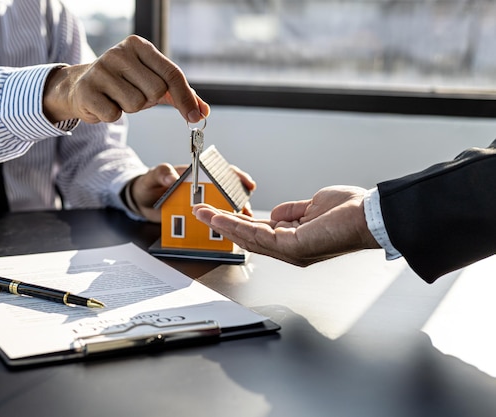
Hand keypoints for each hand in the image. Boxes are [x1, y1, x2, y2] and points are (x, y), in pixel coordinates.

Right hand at [43, 35, 208, 123]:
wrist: (80, 86)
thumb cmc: (124, 84)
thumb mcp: (152, 83)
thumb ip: (179, 95)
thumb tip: (202, 111)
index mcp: (139, 46)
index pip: (171, 74)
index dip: (185, 98)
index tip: (194, 116)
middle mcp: (119, 53)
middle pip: (155, 91)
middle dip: (148, 100)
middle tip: (134, 94)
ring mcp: (101, 70)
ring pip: (136, 105)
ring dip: (130, 108)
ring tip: (117, 98)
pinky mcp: (87, 90)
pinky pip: (115, 115)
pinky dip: (113, 115)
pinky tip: (104, 103)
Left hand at [132, 163, 256, 222]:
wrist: (141, 202)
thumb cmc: (149, 184)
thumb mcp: (153, 177)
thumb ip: (162, 174)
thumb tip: (172, 177)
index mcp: (196, 174)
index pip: (221, 171)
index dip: (236, 176)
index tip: (246, 183)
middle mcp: (203, 188)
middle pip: (228, 191)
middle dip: (241, 200)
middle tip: (247, 210)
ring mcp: (201, 203)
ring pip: (223, 207)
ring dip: (235, 215)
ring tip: (243, 223)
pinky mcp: (196, 217)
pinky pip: (210, 221)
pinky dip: (220, 226)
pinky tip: (228, 233)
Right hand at [192, 185, 379, 265]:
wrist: (371, 214)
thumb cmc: (351, 211)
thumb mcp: (313, 205)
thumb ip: (292, 211)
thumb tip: (274, 212)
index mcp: (295, 240)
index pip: (259, 233)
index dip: (236, 223)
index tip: (217, 213)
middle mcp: (290, 250)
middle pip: (248, 238)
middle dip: (222, 225)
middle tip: (200, 214)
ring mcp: (291, 251)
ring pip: (248, 238)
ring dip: (223, 225)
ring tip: (203, 214)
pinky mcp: (293, 247)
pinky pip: (258, 236)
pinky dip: (237, 226)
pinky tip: (223, 218)